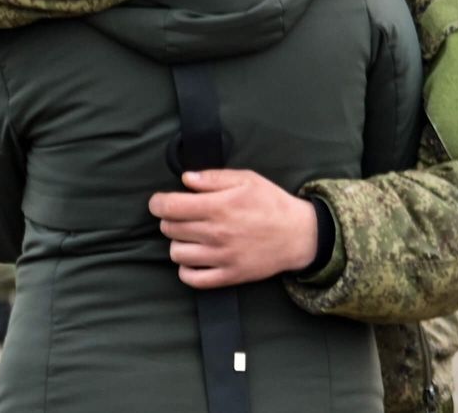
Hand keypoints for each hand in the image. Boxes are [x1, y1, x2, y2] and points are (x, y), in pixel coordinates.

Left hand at [149, 169, 317, 288]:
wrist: (300, 235)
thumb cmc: (271, 203)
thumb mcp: (246, 179)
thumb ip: (212, 177)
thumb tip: (185, 178)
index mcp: (218, 207)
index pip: (170, 207)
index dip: (157, 203)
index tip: (159, 202)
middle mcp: (216, 234)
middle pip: (170, 229)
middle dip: (169, 220)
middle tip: (181, 216)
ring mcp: (222, 258)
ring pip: (176, 254)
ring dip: (177, 243)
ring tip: (190, 236)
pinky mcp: (229, 276)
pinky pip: (192, 279)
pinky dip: (187, 269)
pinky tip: (194, 257)